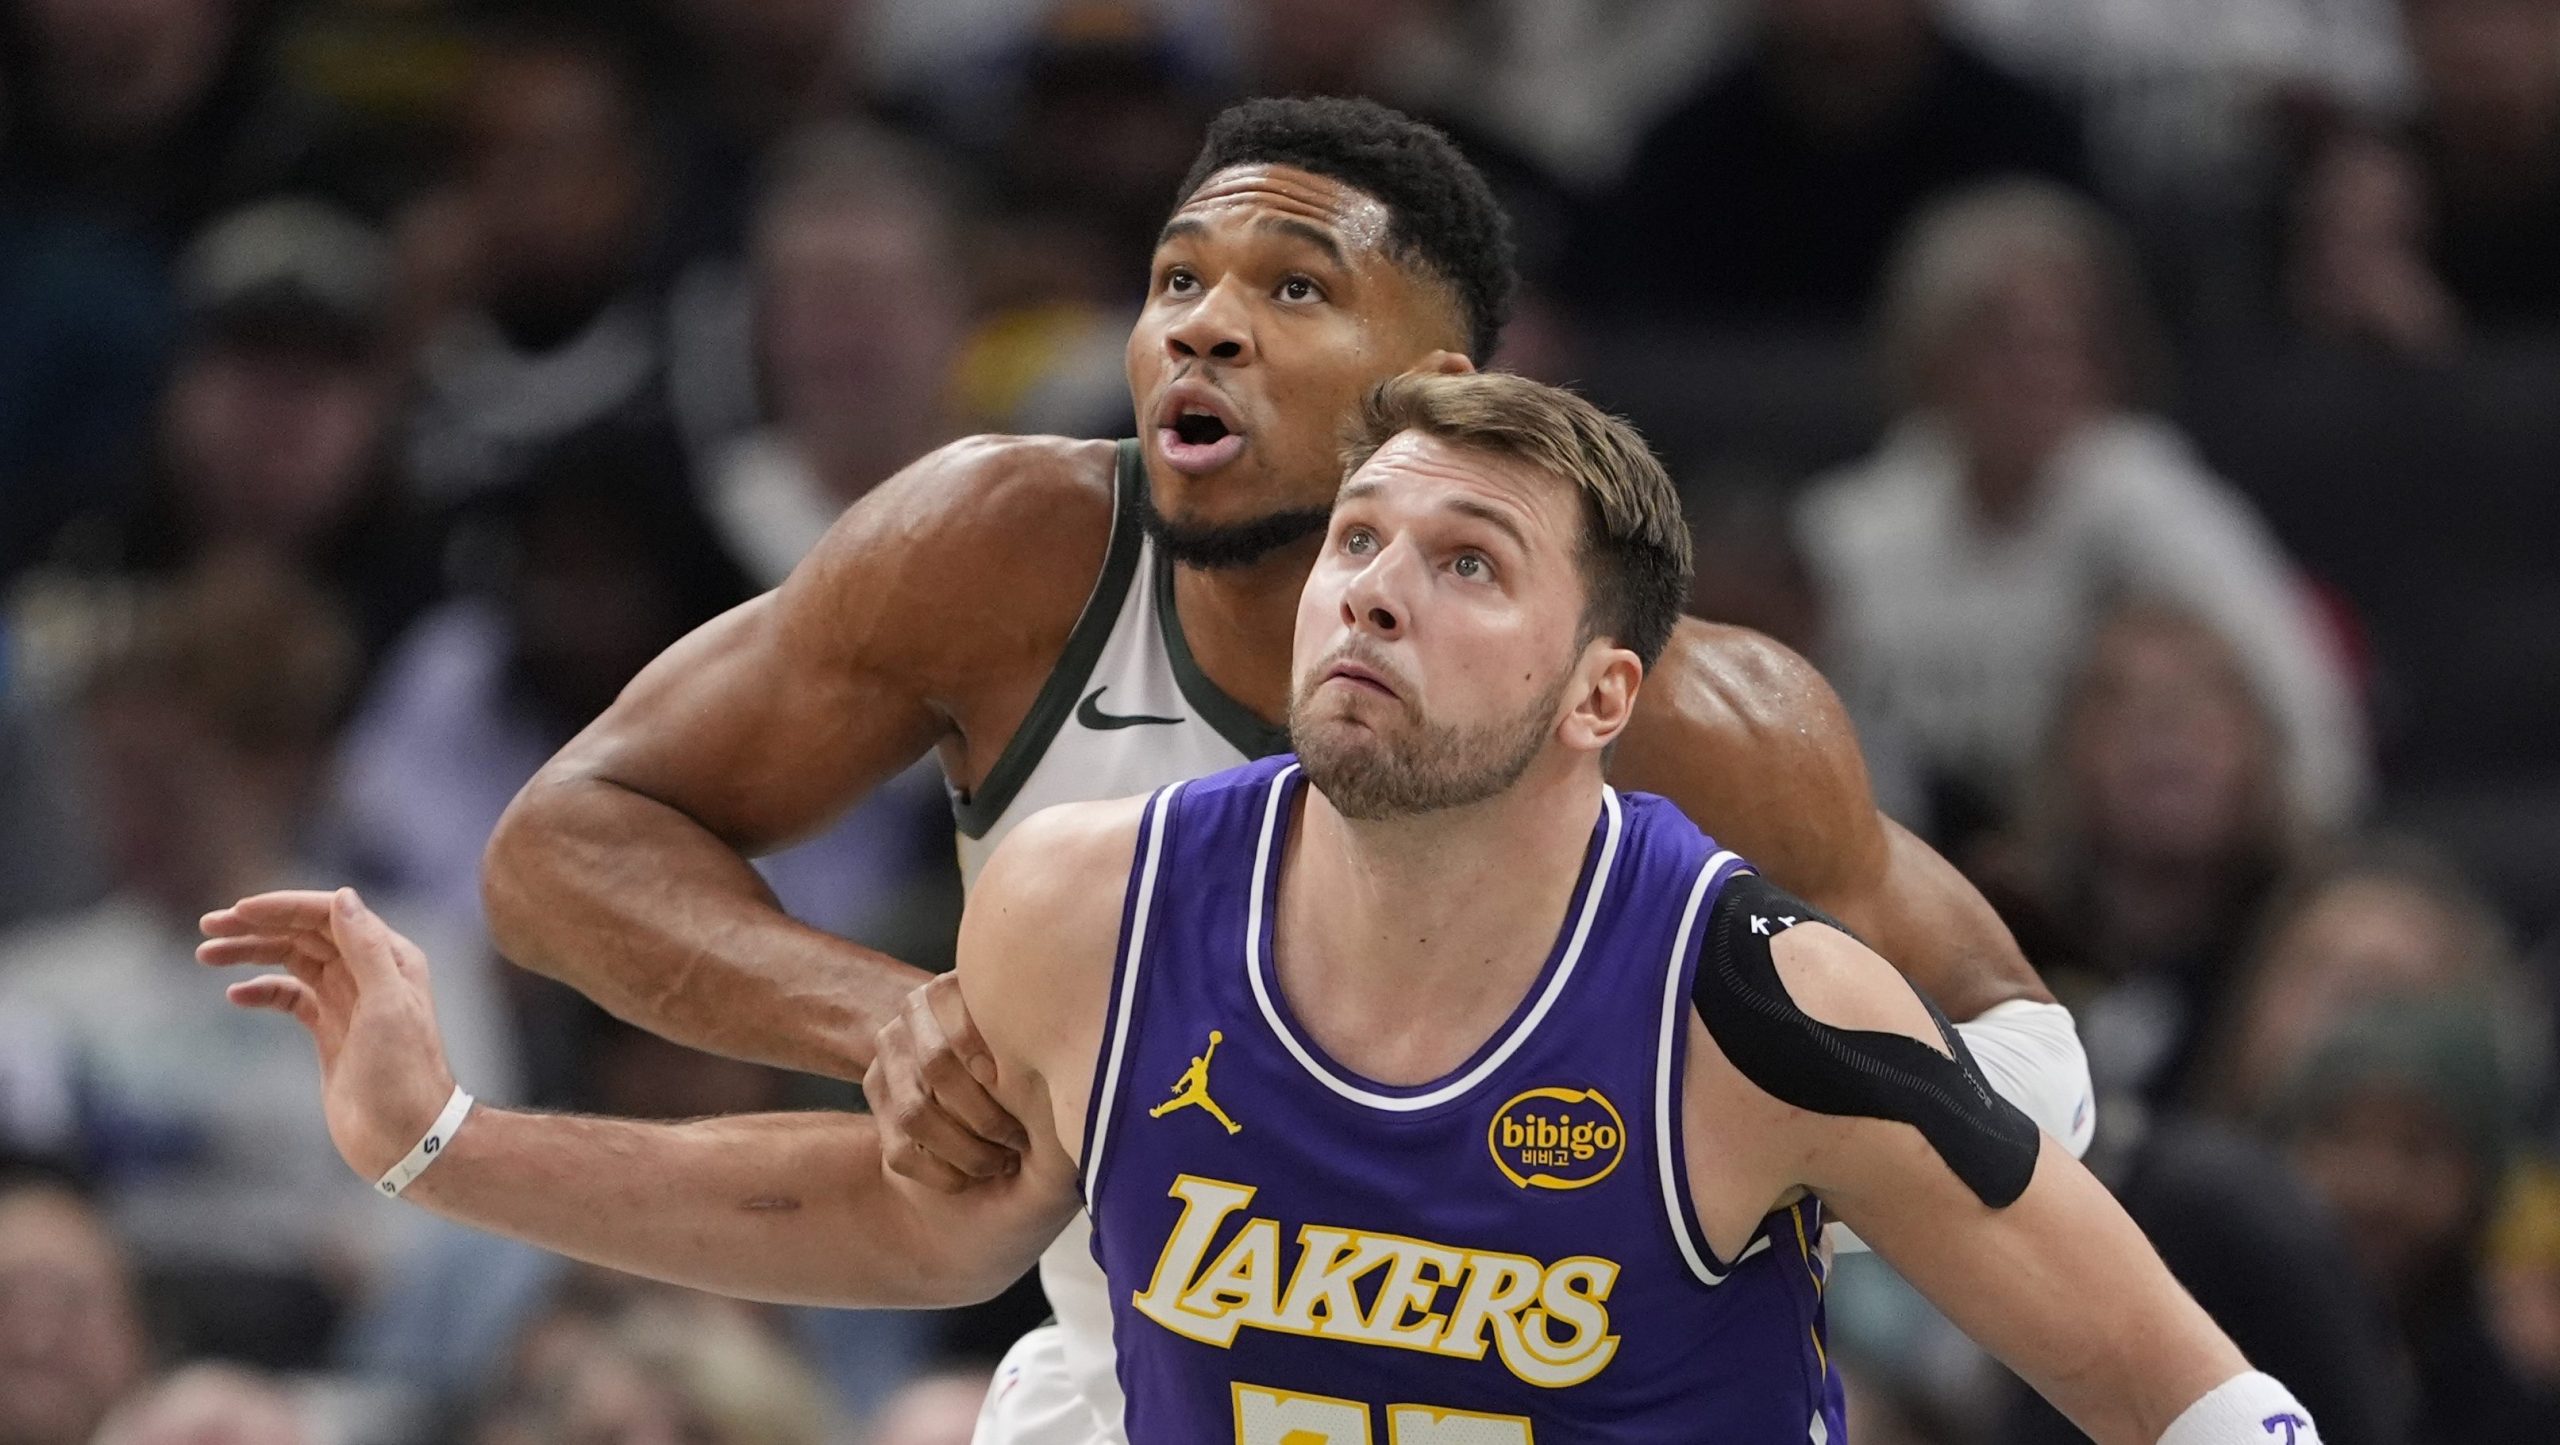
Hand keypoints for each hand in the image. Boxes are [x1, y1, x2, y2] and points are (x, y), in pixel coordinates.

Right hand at [198, 888, 456, 1179]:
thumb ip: (367, 950)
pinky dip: (263, 991)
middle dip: (259, 926)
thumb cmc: (404, 1074)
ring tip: (206, 954)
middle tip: (208, 927)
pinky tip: (236, 994)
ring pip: (294, 961)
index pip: (331, 915)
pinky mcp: (330, 1032)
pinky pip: (291, 998)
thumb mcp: (387, 1006)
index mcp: (389, 958)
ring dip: (252, 953)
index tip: (238, 910)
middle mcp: (369, 973)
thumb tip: (343, 896)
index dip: (284, 907)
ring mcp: (348, 1002)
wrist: (406, 1137)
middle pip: (307, 933)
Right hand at [864, 972, 1027, 1191]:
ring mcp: (888, 1057)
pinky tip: (972, 1178)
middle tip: (1024, 1140)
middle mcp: (910, 1016)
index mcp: (948, 989)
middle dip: (986, 1114)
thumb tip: (1064, 1039)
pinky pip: (900, 1151)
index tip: (1031, 1083)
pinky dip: (940, 1173)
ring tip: (1004, 1163)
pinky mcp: (874, 1096)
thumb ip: (1038, 1032)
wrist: (978, 1071)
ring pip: (916, 1115)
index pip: (963, 1017)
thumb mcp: (1033, 1034)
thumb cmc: (1027, 1055)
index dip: (994, 1051)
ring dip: (965, 1150)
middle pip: (938, 1065)